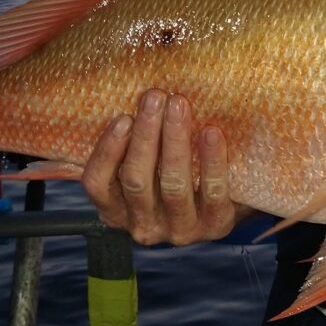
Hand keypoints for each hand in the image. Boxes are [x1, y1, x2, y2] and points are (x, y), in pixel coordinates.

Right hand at [81, 89, 239, 245]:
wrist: (228, 201)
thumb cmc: (176, 171)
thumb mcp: (146, 164)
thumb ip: (130, 141)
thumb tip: (124, 96)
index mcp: (116, 210)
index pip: (97, 184)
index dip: (107, 151)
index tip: (123, 117)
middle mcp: (143, 225)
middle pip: (136, 180)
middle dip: (146, 134)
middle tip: (155, 96)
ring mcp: (179, 230)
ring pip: (172, 185)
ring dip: (175, 140)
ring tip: (179, 105)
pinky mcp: (215, 226)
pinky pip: (212, 192)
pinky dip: (211, 160)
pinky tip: (211, 132)